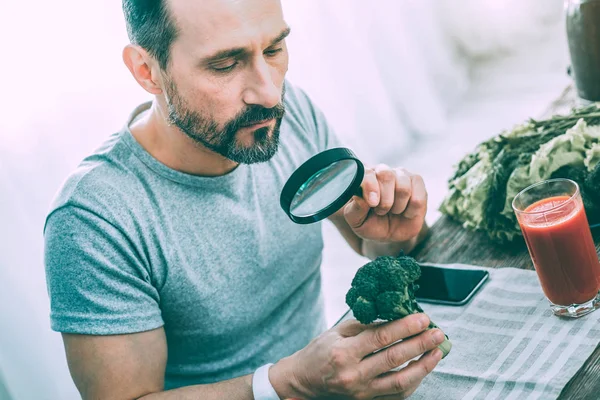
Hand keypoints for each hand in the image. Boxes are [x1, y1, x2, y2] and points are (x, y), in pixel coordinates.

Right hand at [270, 314, 444, 399]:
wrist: (303, 381)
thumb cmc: (320, 351)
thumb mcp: (338, 331)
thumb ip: (366, 326)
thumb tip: (396, 318)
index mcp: (344, 352)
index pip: (381, 338)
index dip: (405, 327)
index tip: (423, 318)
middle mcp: (353, 374)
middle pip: (394, 358)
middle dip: (420, 344)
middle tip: (438, 333)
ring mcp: (362, 392)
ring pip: (401, 381)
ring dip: (423, 366)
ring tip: (437, 352)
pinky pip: (397, 395)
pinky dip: (414, 381)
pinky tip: (422, 368)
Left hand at [343, 165, 426, 242]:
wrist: (389, 232)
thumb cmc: (370, 223)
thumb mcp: (356, 220)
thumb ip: (355, 209)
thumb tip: (360, 197)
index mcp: (363, 176)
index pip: (367, 173)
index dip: (370, 187)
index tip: (372, 203)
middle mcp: (382, 170)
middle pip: (386, 175)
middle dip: (385, 200)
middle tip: (381, 211)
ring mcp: (401, 174)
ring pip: (403, 188)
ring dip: (397, 207)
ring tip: (392, 211)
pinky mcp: (417, 182)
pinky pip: (418, 198)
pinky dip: (410, 211)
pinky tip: (405, 212)